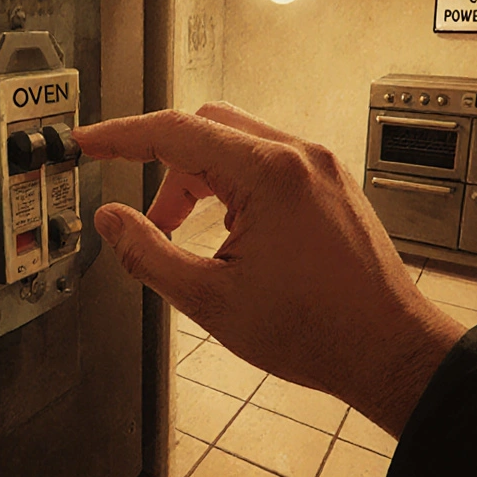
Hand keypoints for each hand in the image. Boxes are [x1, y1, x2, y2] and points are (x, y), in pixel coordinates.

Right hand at [72, 102, 465, 437]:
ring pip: (237, 141)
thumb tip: (111, 220)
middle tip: (146, 214)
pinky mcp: (329, 183)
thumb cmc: (316, 331)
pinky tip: (228, 233)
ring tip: (185, 234)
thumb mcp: (210, 299)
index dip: (121, 136)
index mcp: (269, 173)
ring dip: (198, 177)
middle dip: (163, 162)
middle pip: (206, 124)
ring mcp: (319, 166)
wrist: (388, 352)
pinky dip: (232, 184)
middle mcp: (299, 155)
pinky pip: (267, 161)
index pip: (175, 131)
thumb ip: (149, 252)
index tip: (88, 143)